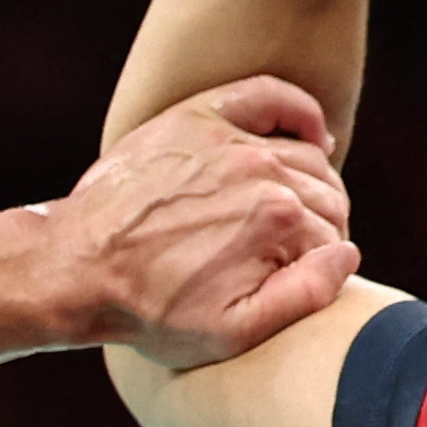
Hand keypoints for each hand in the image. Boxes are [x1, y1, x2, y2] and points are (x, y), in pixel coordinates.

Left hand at [53, 79, 361, 370]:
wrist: (78, 269)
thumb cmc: (153, 309)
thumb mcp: (235, 330)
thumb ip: (305, 296)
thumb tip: (348, 255)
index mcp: (277, 219)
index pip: (333, 237)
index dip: (320, 266)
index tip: (295, 282)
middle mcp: (261, 169)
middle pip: (327, 194)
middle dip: (320, 227)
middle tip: (290, 257)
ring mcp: (229, 138)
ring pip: (305, 154)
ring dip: (311, 184)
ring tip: (292, 216)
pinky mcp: (197, 118)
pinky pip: (268, 96)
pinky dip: (299, 109)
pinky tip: (311, 134)